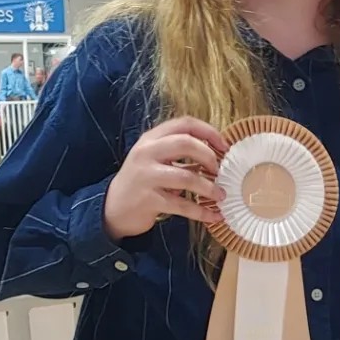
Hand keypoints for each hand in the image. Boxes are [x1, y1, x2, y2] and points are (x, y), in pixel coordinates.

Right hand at [103, 116, 228, 241]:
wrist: (114, 208)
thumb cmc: (142, 182)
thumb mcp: (156, 161)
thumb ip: (180, 154)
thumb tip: (216, 157)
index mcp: (151, 139)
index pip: (184, 124)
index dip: (209, 132)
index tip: (224, 147)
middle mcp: (147, 153)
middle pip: (185, 143)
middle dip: (209, 157)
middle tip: (219, 171)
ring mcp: (146, 176)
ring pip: (186, 176)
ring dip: (209, 187)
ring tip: (221, 195)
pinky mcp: (149, 200)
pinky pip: (182, 206)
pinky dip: (202, 212)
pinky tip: (214, 215)